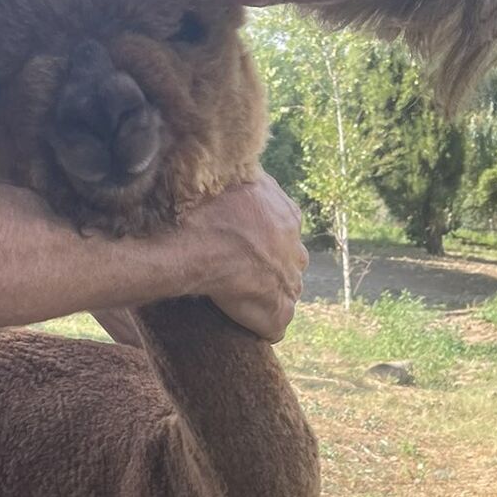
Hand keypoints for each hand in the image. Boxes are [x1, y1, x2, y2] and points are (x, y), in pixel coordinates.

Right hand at [189, 174, 307, 340]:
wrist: (200, 244)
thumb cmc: (208, 208)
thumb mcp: (238, 178)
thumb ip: (253, 181)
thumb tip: (250, 170)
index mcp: (289, 217)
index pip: (286, 231)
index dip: (265, 240)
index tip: (246, 245)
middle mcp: (296, 250)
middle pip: (292, 262)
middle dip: (273, 267)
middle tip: (244, 271)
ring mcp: (290, 282)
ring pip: (288, 292)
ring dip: (269, 294)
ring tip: (243, 297)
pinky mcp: (278, 310)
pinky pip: (277, 326)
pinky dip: (262, 326)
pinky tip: (245, 322)